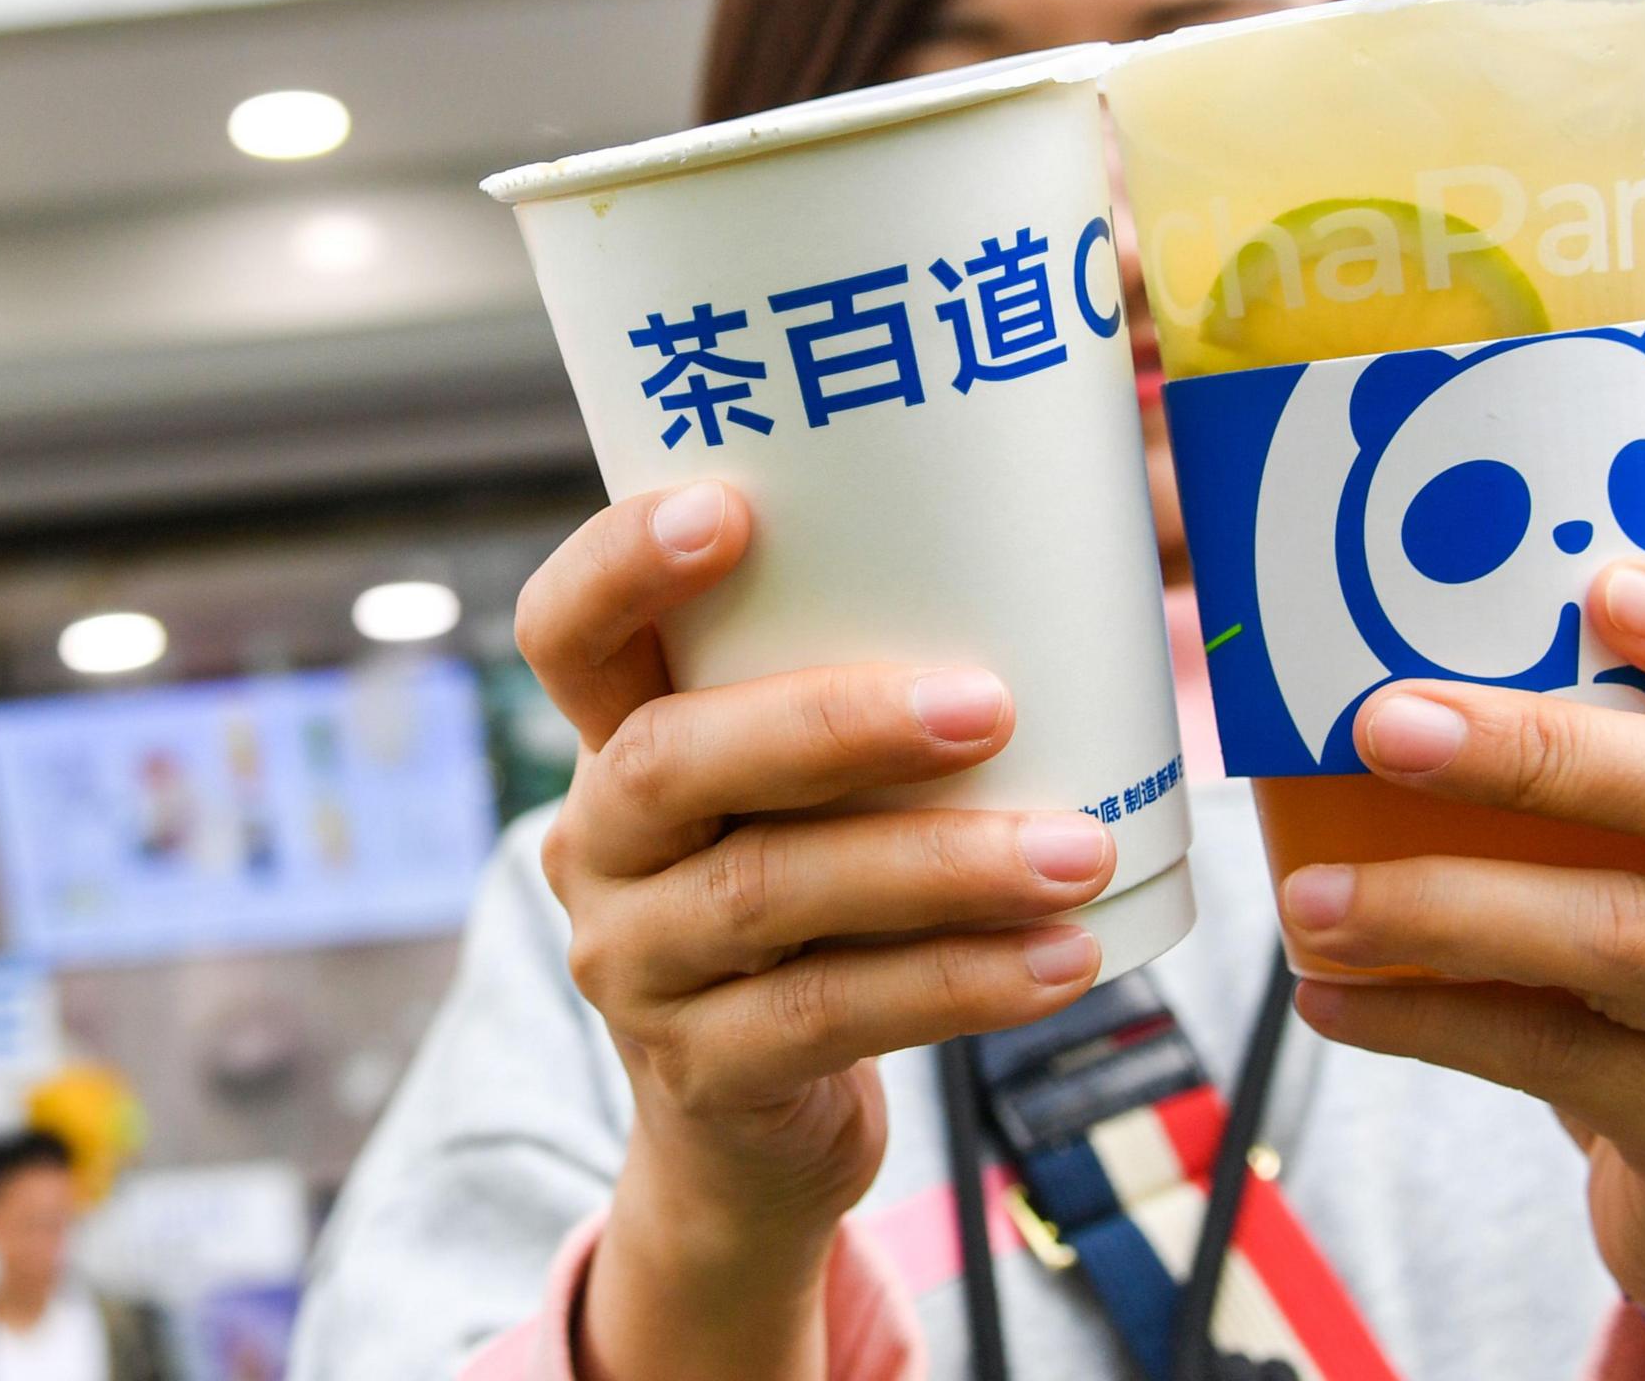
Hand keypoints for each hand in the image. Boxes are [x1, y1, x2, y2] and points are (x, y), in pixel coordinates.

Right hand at [517, 481, 1117, 1380]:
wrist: (751, 1135)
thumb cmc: (812, 908)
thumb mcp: (794, 800)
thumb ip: (854, 697)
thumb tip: (1060, 569)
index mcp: (613, 745)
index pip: (565, 634)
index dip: (620, 566)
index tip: (729, 508)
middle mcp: (598, 846)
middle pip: (673, 759)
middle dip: (831, 723)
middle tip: (988, 703)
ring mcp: (637, 967)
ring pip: (771, 891)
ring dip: (941, 866)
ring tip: (1078, 851)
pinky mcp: (702, 1073)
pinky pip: (832, 1015)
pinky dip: (960, 983)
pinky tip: (1060, 960)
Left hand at [1274, 564, 1644, 1380]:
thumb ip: (1572, 760)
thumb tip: (1346, 664)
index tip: (1609, 588)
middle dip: (1550, 751)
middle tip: (1387, 724)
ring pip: (1627, 941)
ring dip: (1447, 905)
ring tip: (1312, 898)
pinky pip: (1555, 1057)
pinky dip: (1423, 1018)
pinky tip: (1328, 995)